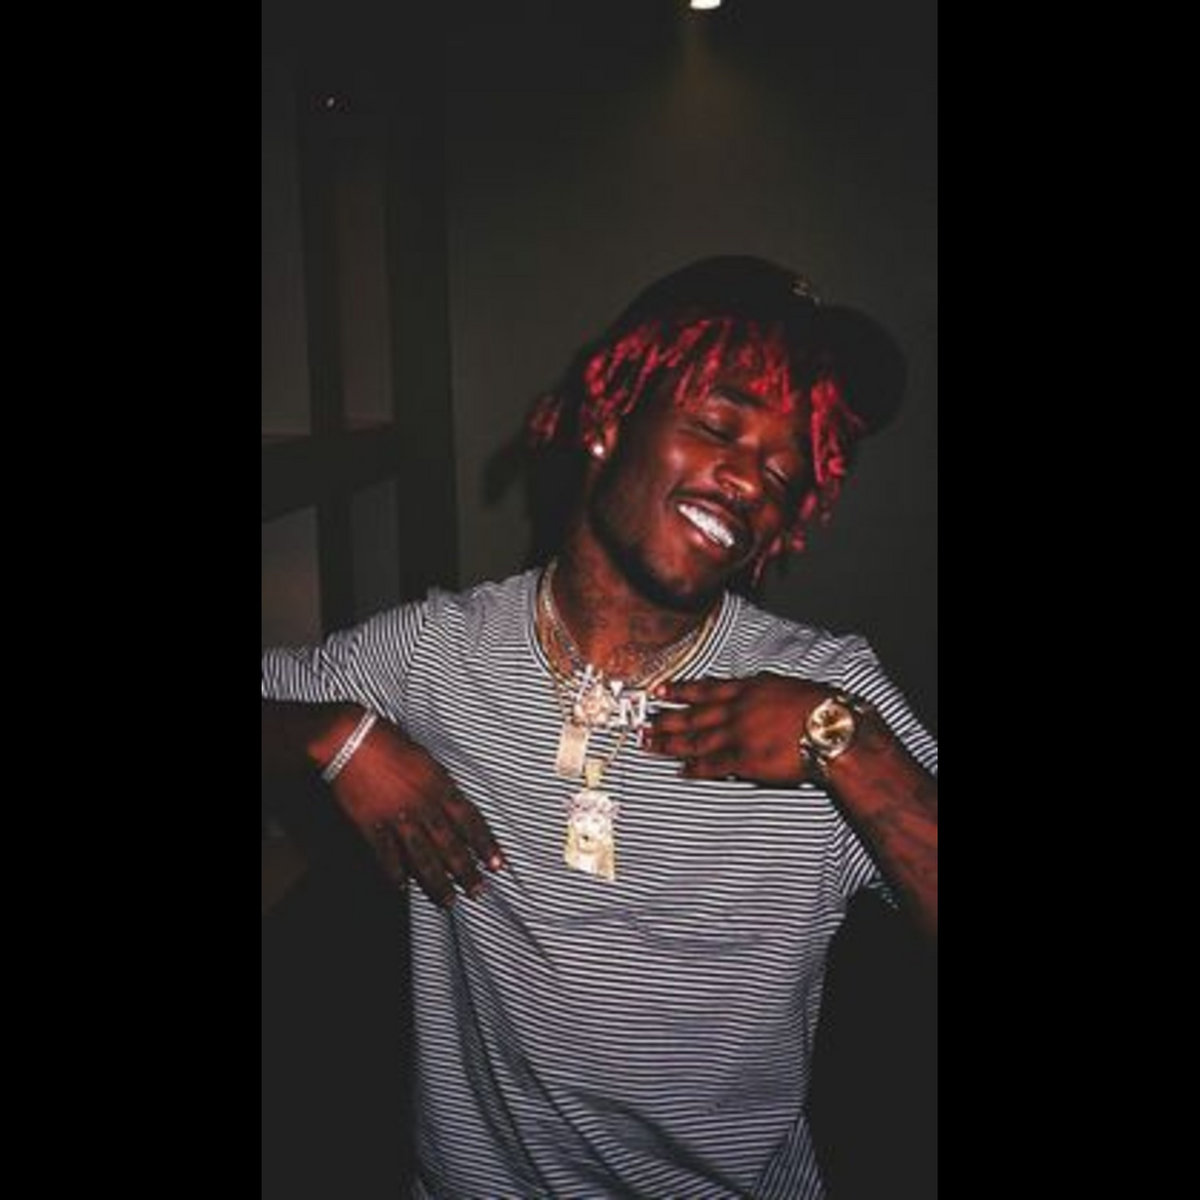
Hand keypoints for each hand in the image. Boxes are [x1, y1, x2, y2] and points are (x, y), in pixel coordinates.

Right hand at [330, 717, 505, 907]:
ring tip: (448, 901)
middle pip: (450, 845)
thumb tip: (455, 802)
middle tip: (478, 893)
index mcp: (440, 786)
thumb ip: (442, 783)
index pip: (471, 821)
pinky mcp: (371, 825)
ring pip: (422, 857)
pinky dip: (395, 873)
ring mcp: (397, 818)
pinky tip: (402, 889)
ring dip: (437, 882)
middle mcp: (423, 805)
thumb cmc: (391, 741)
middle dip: (466, 872)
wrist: (351, 739)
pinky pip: (387, 855)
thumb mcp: (427, 758)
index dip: (485, 845)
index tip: (497, 865)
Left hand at [644, 673, 827, 784]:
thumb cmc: (818, 705)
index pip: (705, 689)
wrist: (832, 730)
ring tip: (650, 745)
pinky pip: (714, 765)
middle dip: (665, 720)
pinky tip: (681, 770)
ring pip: (696, 740)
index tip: (659, 691)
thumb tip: (753, 683)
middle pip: (692, 716)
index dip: (680, 691)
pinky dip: (695, 768)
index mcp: (747, 689)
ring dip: (670, 744)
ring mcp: (739, 735)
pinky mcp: (746, 760)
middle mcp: (737, 710)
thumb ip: (763, 686)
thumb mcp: (786, 685)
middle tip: (644, 723)